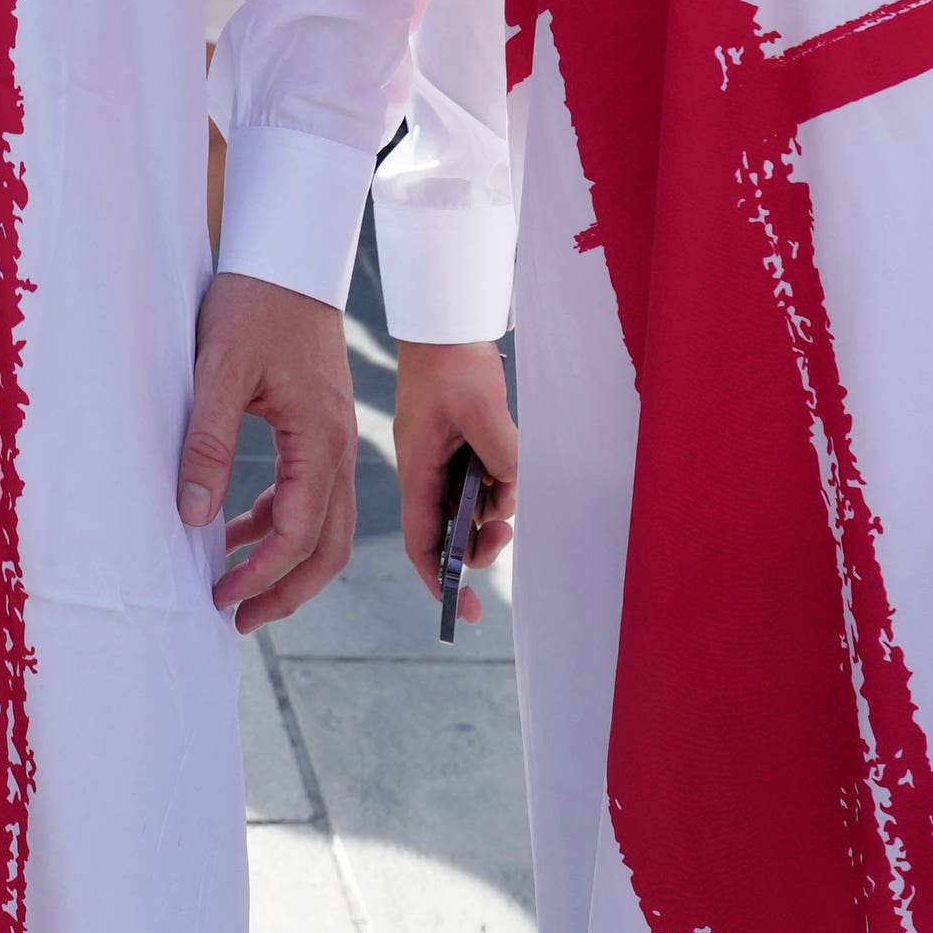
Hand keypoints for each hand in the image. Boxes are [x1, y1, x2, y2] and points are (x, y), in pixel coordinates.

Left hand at [180, 273, 359, 634]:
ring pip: (326, 524)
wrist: (289, 258)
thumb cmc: (253, 305)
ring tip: (235, 584)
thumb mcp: (217, 372)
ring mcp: (338, 438)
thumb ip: (208, 444)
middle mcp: (341, 446)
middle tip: (238, 618)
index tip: (220, 597)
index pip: (300, 532)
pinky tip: (240, 526)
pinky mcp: (322, 428)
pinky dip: (282, 521)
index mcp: (320, 438)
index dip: (263, 575)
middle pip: (329, 545)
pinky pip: (314, 494)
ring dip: (286, 562)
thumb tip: (193, 517)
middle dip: (287, 591)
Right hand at [388, 336, 519, 625]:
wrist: (446, 324)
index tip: (467, 608)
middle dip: (480, 542)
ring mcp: (444, 460)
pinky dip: (502, 480)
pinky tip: (510, 458)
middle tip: (509, 533)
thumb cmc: (451, 363)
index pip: (424, 543)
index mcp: (417, 471)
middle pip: (451, 532)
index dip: (441, 581)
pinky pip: (484, 479)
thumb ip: (500, 455)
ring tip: (511, 477)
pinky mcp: (463, 446)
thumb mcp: (481, 410)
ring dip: (496, 504)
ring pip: (473, 506)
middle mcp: (427, 473)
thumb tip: (515, 492)